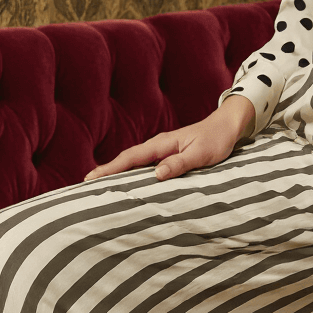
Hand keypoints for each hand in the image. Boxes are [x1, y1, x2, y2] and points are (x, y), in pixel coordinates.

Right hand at [84, 96, 254, 182]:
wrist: (227, 126)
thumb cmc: (216, 140)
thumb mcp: (200, 154)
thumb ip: (179, 164)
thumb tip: (155, 175)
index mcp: (161, 144)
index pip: (130, 158)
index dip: (109, 169)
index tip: (90, 178)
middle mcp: (157, 145)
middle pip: (126, 159)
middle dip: (105, 171)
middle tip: (85, 185)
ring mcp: (161, 149)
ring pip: (133, 161)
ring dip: (117, 171)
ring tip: (100, 186)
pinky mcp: (168, 153)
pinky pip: (144, 164)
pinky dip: (132, 171)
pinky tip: (129, 181)